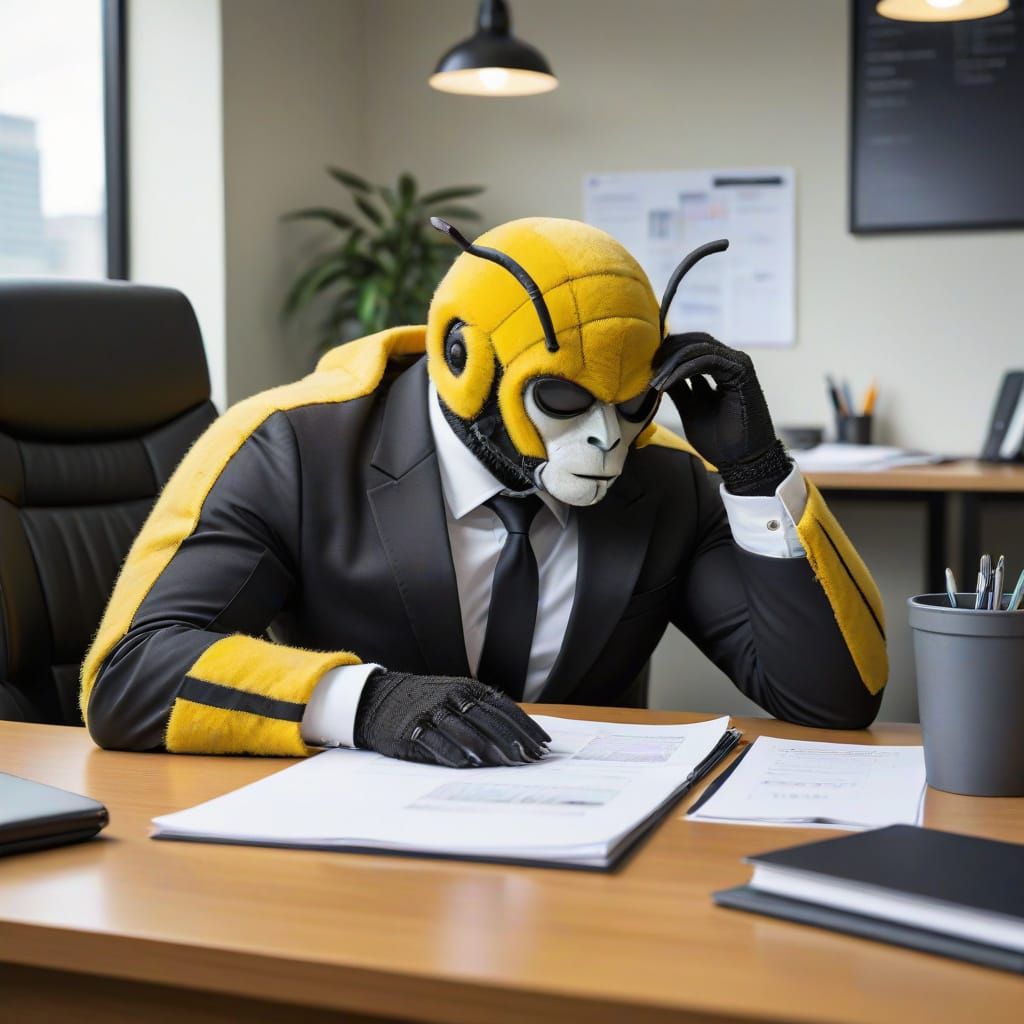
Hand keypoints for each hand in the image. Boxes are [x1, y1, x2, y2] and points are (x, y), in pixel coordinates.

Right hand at [354, 671, 550, 767]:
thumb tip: (517, 735)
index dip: (525, 726)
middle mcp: (452, 697)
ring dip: (488, 748)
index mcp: (467, 689)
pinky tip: (466, 764)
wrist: (378, 698)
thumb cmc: (425, 702)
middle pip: (489, 720)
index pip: (503, 708)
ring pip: (465, 730)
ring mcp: (432, 712)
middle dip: (513, 740)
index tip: (543, 744)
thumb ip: (481, 711)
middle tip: (531, 759)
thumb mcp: (454, 697)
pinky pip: (434, 741)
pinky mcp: (411, 729)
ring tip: (508, 763)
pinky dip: (451, 752)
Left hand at [651, 332, 790, 496]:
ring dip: (673, 362)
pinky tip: (666, 383)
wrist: (743, 462)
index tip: (645, 366)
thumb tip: (657, 373)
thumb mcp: (691, 409)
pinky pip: (707, 360)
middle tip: (646, 366)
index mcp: (722, 368)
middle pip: (695, 342)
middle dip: (668, 352)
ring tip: (654, 379)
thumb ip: (679, 388)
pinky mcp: (741, 371)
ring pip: (699, 348)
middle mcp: (731, 361)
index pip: (692, 347)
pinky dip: (683, 370)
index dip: (668, 353)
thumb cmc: (720, 440)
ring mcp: (738, 364)